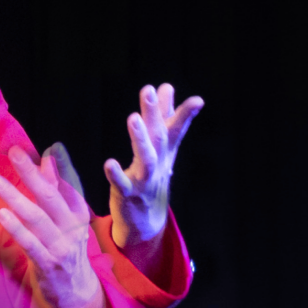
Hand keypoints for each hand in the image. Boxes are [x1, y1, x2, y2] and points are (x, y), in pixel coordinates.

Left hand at [0, 144, 101, 307]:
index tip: (51, 146)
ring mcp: (61, 246)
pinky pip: (30, 244)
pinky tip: (3, 214)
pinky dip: (17, 228)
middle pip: (50, 195)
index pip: (71, 184)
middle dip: (31, 173)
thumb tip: (49, 156)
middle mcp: (73, 227)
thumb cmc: (66, 248)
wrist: (76, 292)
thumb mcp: (66, 218)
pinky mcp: (48, 264)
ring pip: (38, 217)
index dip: (62, 165)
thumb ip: (57, 189)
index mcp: (79, 212)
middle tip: (14, 153)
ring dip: (16, 197)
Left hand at [104, 84, 202, 248]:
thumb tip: (166, 86)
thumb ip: (163, 117)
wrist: (146, 221)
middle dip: (154, 114)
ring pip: (146, 159)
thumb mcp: (161, 149)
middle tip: (148, 90)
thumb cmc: (152, 178)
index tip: (197, 100)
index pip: (175, 129)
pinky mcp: (127, 194)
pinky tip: (109, 163)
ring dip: (140, 138)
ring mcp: (144, 180)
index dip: (184, 114)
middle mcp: (158, 164)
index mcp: (164, 152)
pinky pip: (122, 184)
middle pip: (159, 137)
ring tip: (133, 118)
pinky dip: (116, 174)